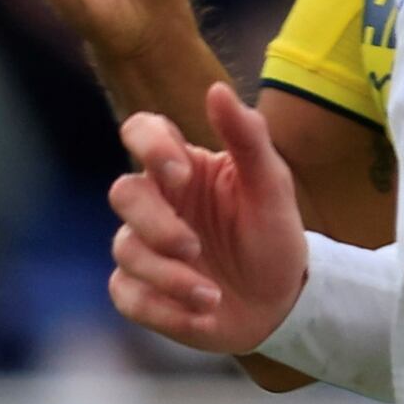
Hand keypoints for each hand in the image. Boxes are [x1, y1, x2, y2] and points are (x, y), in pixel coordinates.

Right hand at [106, 82, 310, 356]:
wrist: (279, 305)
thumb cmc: (272, 238)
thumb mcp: (272, 187)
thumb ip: (248, 137)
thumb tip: (217, 89)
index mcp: (181, 167)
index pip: (140, 131)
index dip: (148, 146)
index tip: (179, 173)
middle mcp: (155, 202)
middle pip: (123, 194)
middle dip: (156, 224)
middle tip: (193, 247)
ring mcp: (142, 247)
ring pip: (126, 250)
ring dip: (169, 277)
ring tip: (213, 297)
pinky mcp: (137, 290)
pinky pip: (127, 294)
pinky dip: (163, 308)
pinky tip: (199, 313)